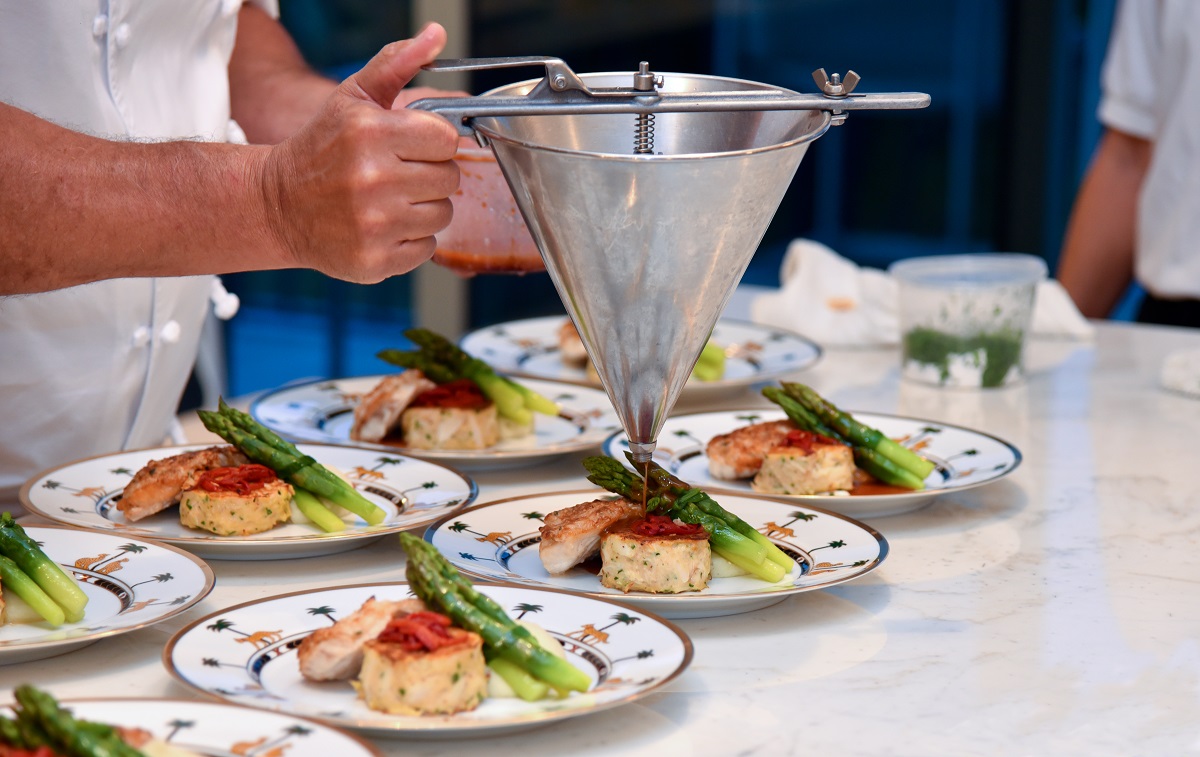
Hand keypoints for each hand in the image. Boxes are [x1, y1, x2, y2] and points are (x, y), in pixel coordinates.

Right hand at [261, 24, 460, 282]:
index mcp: (371, 134)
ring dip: (424, 208)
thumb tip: (437, 35)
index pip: (446, 140)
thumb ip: (397, 64)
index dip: (434, 143)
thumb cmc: (322, 148)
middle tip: (398, 174)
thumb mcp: (352, 98)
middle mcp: (373, 180)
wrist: (278, 205)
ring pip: (443, 215)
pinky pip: (427, 248)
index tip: (413, 146)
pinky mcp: (375, 261)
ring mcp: (374, 225)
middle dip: (430, 175)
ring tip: (390, 200)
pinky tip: (383, 226)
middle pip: (450, 179)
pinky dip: (411, 240)